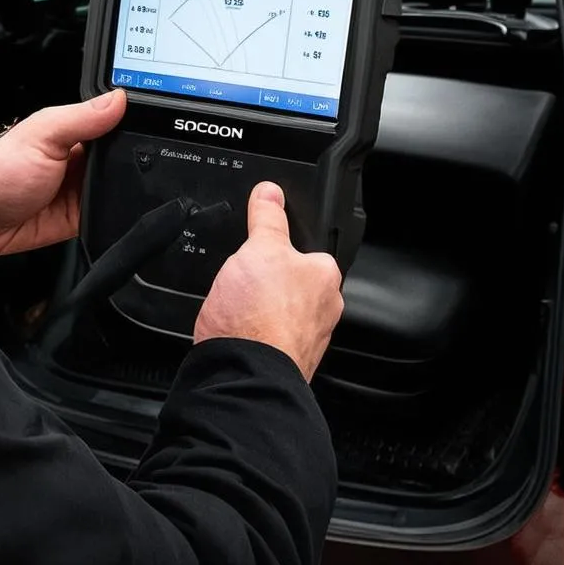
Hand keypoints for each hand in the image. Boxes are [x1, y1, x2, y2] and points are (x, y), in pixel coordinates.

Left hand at [0, 89, 125, 262]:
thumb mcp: (42, 135)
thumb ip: (82, 117)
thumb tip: (119, 97)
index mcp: (75, 129)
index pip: (117, 120)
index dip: (134, 121)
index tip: (152, 124)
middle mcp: (83, 156)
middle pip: (126, 153)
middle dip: (135, 158)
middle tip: (133, 160)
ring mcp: (84, 187)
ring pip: (123, 184)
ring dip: (126, 186)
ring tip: (117, 185)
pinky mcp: (84, 215)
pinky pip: (111, 213)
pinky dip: (116, 211)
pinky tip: (114, 207)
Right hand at [193, 181, 343, 381]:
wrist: (242, 373)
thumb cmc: (258, 315)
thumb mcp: (259, 248)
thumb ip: (268, 218)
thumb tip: (270, 192)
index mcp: (326, 276)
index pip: (308, 249)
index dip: (280, 245)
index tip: (261, 248)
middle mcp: (325, 309)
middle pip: (292, 281)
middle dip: (268, 279)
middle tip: (244, 278)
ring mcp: (306, 339)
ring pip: (279, 310)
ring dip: (260, 307)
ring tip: (238, 305)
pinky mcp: (285, 360)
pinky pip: (268, 335)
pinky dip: (253, 330)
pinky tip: (238, 328)